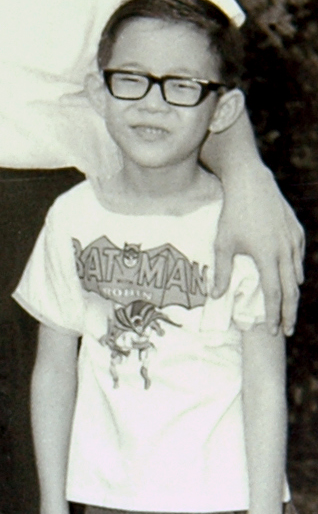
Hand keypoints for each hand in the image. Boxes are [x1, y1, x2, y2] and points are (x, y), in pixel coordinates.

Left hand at [212, 161, 304, 334]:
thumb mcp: (222, 244)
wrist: (251, 183)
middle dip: (289, 312)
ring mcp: (293, 240)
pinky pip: (298, 256)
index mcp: (268, 256)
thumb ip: (221, 272)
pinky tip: (291, 277)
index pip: (275, 293)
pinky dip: (295, 270)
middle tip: (287, 329)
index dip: (275, 314)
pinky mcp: (296, 230)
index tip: (274, 330)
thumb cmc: (232, 214)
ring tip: (287, 307)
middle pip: (292, 289)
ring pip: (297, 272)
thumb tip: (215, 296)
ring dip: (293, 292)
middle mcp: (285, 250)